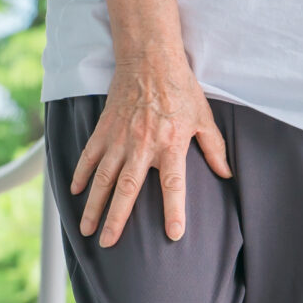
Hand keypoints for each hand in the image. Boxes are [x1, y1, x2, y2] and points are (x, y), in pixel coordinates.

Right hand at [69, 50, 231, 245]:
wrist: (150, 59)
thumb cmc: (180, 88)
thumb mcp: (204, 117)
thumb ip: (214, 148)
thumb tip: (227, 174)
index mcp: (171, 145)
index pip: (174, 185)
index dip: (175, 211)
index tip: (174, 235)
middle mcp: (143, 145)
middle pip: (128, 190)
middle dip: (117, 219)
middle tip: (108, 243)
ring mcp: (120, 138)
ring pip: (103, 179)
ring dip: (94, 205)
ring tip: (87, 229)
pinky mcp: (104, 129)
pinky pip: (89, 156)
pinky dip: (80, 174)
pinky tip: (75, 192)